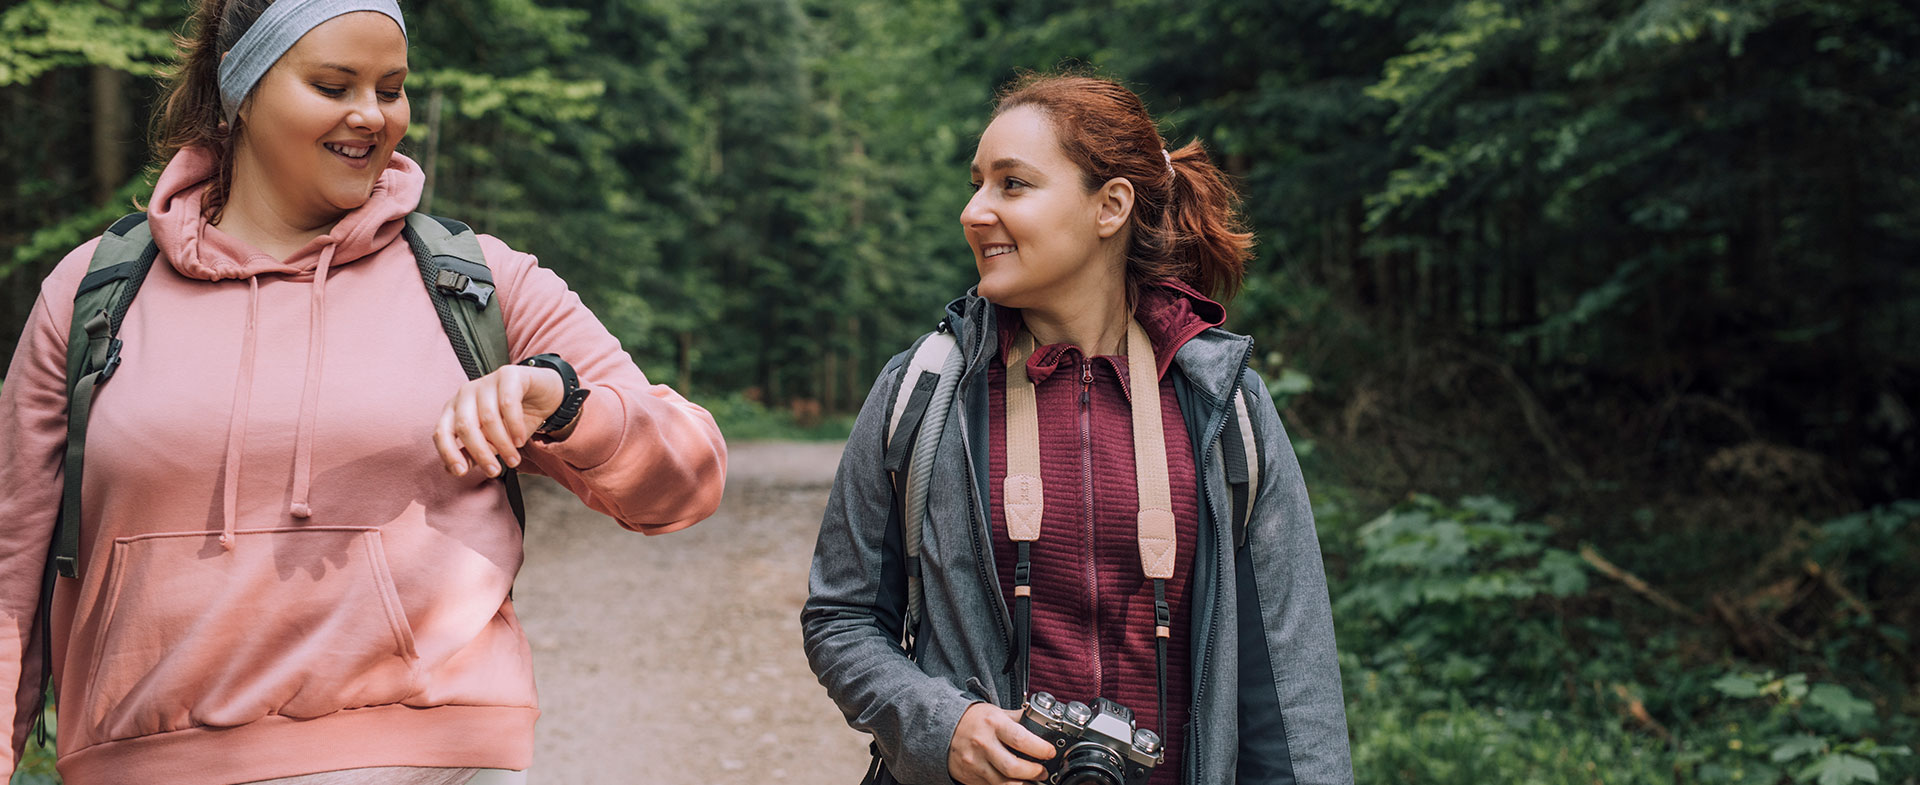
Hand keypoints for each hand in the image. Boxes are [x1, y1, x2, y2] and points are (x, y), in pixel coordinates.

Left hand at [434, 364, 564, 477]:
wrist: (545, 396)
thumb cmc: (514, 419)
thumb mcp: (492, 441)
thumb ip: (472, 453)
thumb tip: (452, 470)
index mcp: (455, 408)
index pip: (442, 431)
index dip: (448, 453)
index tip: (461, 472)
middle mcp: (466, 393)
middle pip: (465, 426)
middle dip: (480, 453)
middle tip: (495, 471)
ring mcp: (486, 381)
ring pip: (488, 418)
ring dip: (502, 444)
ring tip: (513, 459)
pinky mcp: (508, 374)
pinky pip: (508, 404)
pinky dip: (514, 426)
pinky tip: (521, 440)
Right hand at [948, 702, 1054, 784]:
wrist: (944, 727)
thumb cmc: (974, 719)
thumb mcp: (997, 712)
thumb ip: (1019, 719)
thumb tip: (1043, 724)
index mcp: (993, 723)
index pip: (1021, 739)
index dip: (1040, 749)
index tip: (1050, 752)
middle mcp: (982, 743)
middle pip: (1013, 767)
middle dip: (1034, 772)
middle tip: (1042, 771)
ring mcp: (974, 762)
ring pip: (1004, 783)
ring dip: (1023, 784)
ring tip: (1030, 780)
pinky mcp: (969, 776)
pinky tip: (1014, 782)